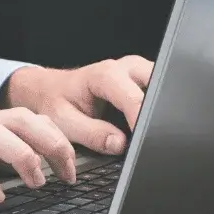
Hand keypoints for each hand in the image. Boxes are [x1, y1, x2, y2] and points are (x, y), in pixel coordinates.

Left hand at [1, 55, 153, 155]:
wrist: (50, 90)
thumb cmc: (55, 103)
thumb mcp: (65, 122)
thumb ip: (92, 134)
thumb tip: (120, 144)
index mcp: (106, 75)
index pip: (135, 99)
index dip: (142, 124)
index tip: (143, 144)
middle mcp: (126, 69)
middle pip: (158, 86)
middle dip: (159, 112)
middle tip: (152, 137)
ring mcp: (138, 72)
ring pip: (164, 88)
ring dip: (160, 110)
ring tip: (150, 132)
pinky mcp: (144, 82)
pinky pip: (159, 93)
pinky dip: (158, 110)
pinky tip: (150, 125)